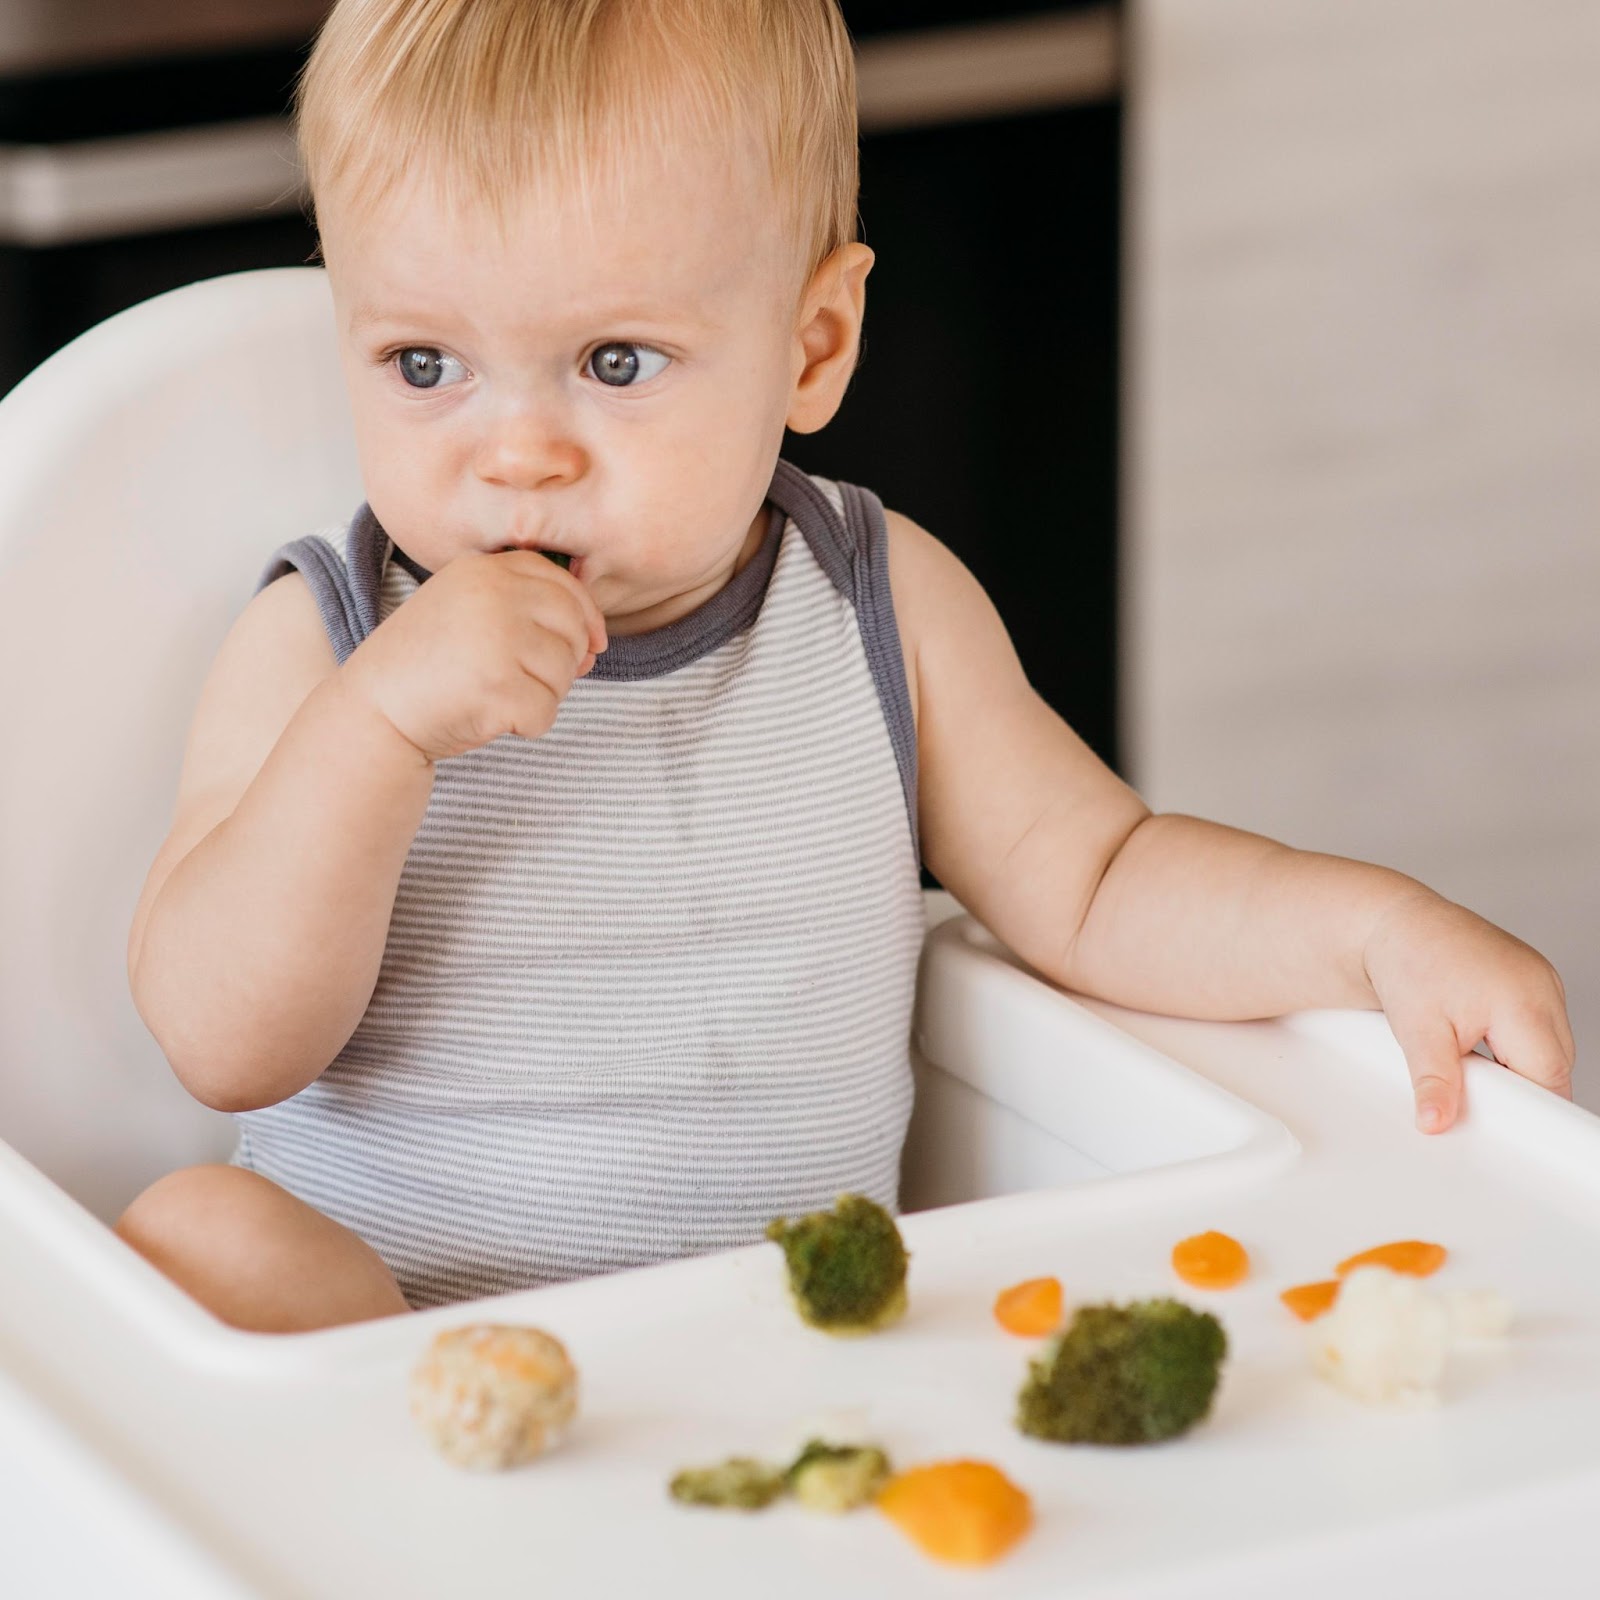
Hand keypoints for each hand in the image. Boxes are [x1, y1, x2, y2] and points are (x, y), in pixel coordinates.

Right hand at [339, 549, 608, 761]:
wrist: (373, 712)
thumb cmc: (428, 668)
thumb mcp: (469, 614)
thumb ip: (526, 611)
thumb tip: (594, 642)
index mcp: (485, 572)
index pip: (563, 584)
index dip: (585, 616)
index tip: (588, 644)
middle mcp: (494, 596)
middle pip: (573, 628)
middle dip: (564, 662)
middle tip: (523, 680)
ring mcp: (498, 640)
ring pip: (564, 673)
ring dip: (541, 695)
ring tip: (492, 694)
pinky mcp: (499, 687)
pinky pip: (546, 713)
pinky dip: (526, 725)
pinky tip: (489, 717)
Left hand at [1362, 889, 1574, 1133]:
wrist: (1394, 921)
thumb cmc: (1405, 961)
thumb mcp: (1417, 1030)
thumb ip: (1435, 1081)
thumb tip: (1436, 1121)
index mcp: (1524, 1003)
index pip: (1548, 1078)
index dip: (1526, 1108)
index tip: (1497, 1121)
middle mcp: (1544, 987)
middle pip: (1554, 1065)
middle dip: (1518, 1086)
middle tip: (1470, 1088)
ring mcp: (1543, 978)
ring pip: (1549, 1047)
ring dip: (1517, 1063)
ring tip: (1466, 1053)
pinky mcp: (1534, 975)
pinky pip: (1539, 1025)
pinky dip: (1515, 1041)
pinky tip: (1479, 1038)